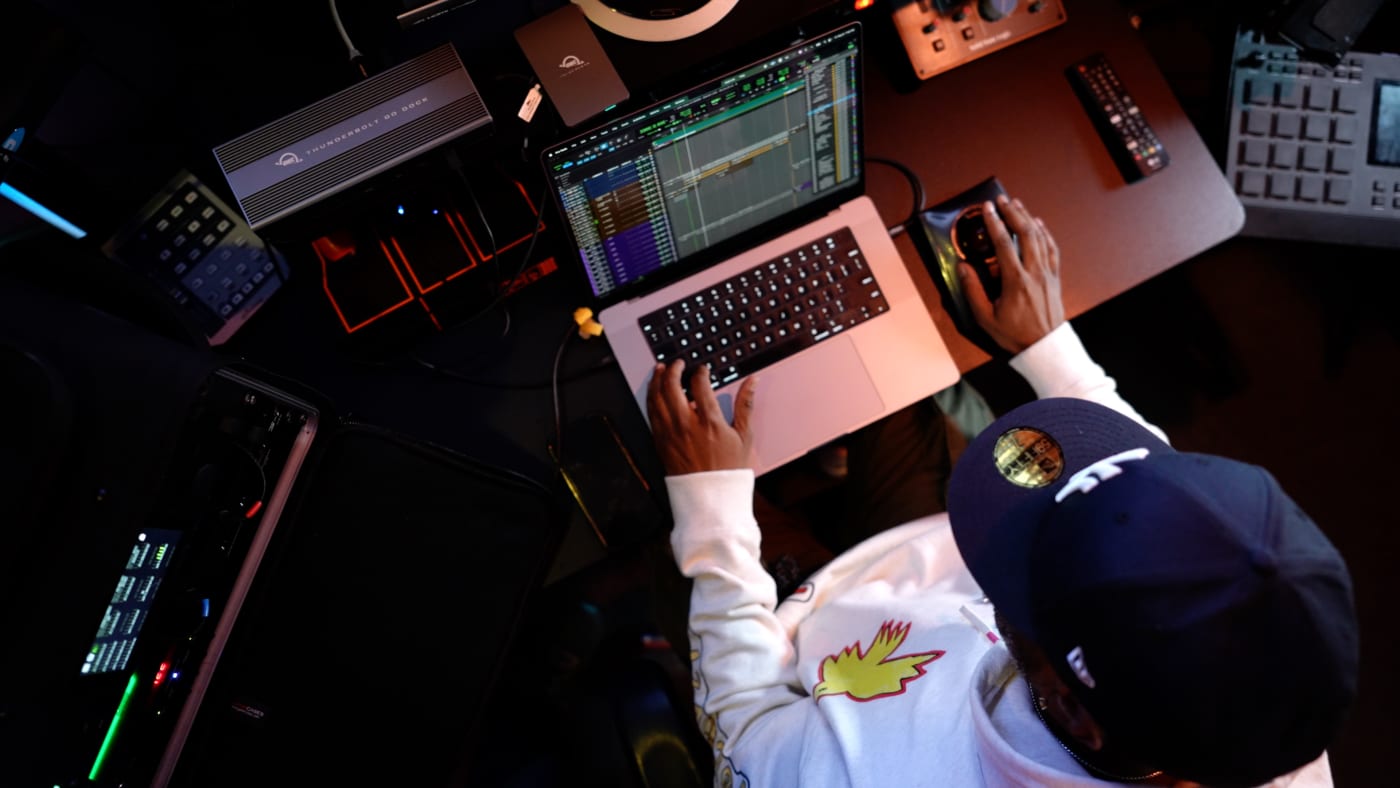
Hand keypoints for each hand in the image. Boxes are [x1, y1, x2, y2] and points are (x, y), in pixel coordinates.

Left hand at [646, 361, 756, 474]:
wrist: (710, 497)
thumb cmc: (728, 469)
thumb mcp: (744, 436)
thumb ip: (745, 405)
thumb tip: (752, 381)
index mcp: (709, 421)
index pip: (699, 384)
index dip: (699, 371)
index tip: (702, 370)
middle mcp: (686, 424)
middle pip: (671, 386)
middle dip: (673, 369)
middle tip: (678, 363)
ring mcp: (670, 433)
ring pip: (656, 398)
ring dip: (657, 380)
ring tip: (661, 370)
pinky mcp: (660, 441)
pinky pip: (651, 414)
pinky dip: (651, 398)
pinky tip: (655, 392)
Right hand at [959, 194, 1064, 353]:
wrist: (1044, 348)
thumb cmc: (1015, 335)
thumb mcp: (986, 318)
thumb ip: (973, 290)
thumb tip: (963, 268)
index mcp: (1016, 282)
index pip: (1003, 244)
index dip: (994, 222)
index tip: (987, 209)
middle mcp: (1034, 273)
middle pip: (1025, 233)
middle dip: (1012, 212)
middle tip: (1002, 200)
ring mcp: (1047, 274)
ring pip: (1040, 237)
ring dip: (1027, 218)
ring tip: (1017, 205)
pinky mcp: (1055, 277)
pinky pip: (1052, 248)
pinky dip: (1045, 233)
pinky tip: (1038, 224)